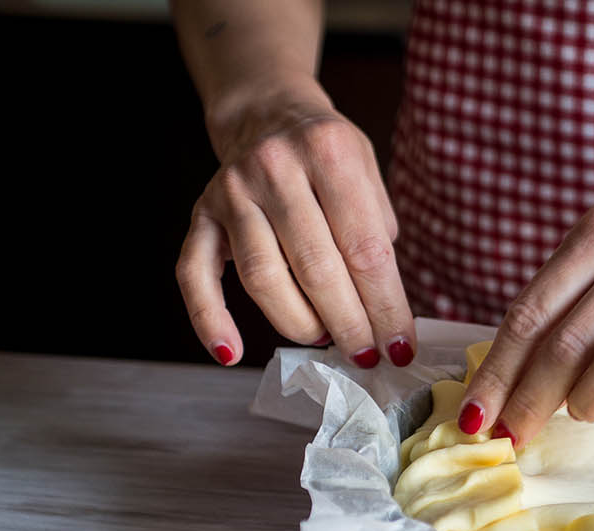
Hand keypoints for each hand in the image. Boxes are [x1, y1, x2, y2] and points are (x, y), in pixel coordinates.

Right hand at [175, 76, 415, 367]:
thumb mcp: (367, 172)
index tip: (399, 345)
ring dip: (298, 323)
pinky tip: (232, 353)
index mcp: (328, 152)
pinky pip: (195, 274)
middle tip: (365, 354)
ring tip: (324, 340)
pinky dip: (210, 320)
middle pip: (315, 267)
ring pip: (263, 277)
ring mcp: (232, 191)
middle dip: (348, 324)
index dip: (386, 306)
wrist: (266, 113)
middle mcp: (275, 166)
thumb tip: (386, 313)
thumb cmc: (325, 156)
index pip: (364, 248)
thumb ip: (377, 232)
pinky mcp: (201, 214)